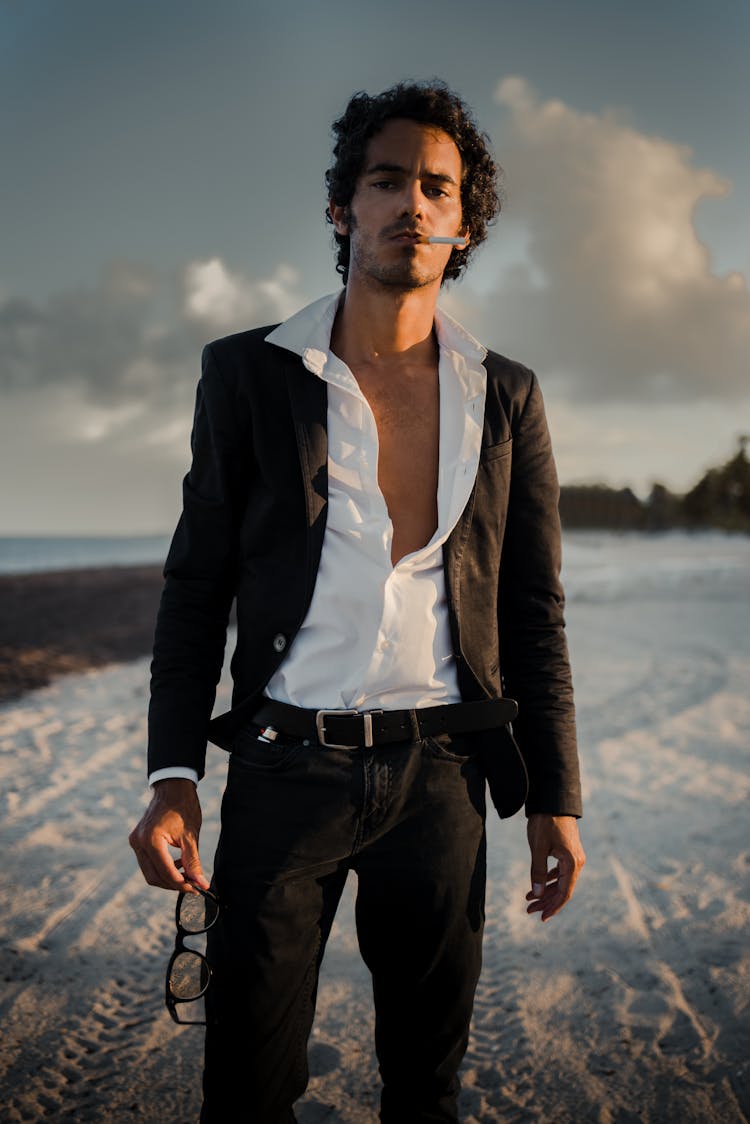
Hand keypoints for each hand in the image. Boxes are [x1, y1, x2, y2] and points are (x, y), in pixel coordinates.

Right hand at [128, 778, 209, 892]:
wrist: (172, 787)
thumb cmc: (183, 807)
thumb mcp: (191, 836)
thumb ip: (193, 862)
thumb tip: (200, 883)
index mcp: (151, 839)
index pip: (165, 872)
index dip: (181, 884)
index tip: (196, 889)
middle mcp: (138, 842)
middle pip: (153, 876)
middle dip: (173, 884)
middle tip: (193, 885)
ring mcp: (135, 841)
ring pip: (149, 872)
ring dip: (167, 878)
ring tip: (187, 876)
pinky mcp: (137, 840)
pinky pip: (147, 862)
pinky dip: (161, 868)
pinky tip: (177, 865)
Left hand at [526, 813, 584, 921]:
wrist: (552, 800)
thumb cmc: (545, 822)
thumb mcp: (538, 847)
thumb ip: (537, 871)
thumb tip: (536, 894)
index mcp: (572, 863)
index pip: (564, 893)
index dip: (552, 907)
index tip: (541, 917)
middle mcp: (577, 862)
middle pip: (562, 889)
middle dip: (545, 901)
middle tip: (528, 910)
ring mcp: (574, 857)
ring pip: (560, 881)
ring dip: (545, 891)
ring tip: (528, 899)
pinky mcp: (568, 851)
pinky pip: (560, 872)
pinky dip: (548, 879)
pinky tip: (537, 884)